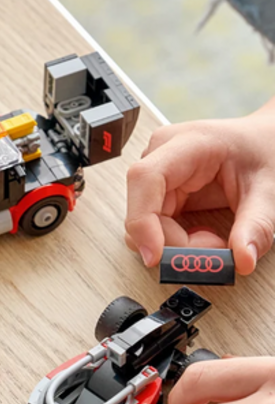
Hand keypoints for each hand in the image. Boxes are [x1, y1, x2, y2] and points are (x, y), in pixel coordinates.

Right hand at [125, 109, 274, 274]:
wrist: (265, 143)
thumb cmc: (266, 152)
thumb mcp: (269, 189)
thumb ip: (256, 226)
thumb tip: (242, 260)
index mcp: (188, 143)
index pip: (146, 179)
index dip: (141, 219)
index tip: (155, 256)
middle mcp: (162, 155)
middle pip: (145, 209)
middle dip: (175, 241)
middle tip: (217, 248)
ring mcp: (158, 173)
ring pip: (146, 223)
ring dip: (177, 243)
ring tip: (215, 239)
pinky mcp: (160, 191)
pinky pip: (155, 225)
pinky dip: (178, 240)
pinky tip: (203, 233)